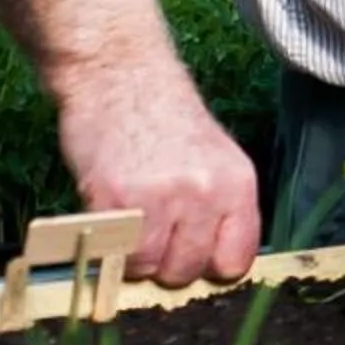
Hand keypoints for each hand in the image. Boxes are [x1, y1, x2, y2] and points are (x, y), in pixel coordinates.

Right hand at [54, 67, 261, 287]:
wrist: (120, 74)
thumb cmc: (163, 116)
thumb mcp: (212, 156)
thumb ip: (216, 207)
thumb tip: (207, 262)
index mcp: (238, 183)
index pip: (236, 259)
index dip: (209, 267)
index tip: (191, 258)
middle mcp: (206, 194)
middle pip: (188, 270)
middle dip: (166, 264)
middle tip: (151, 237)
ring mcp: (161, 198)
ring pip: (148, 268)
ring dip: (132, 257)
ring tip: (128, 224)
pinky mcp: (115, 199)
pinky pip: (113, 252)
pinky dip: (106, 245)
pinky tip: (106, 215)